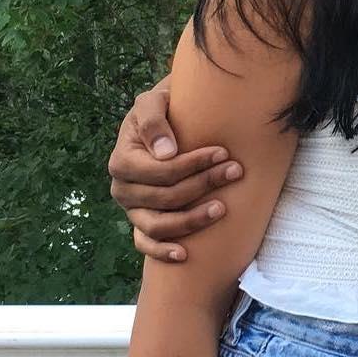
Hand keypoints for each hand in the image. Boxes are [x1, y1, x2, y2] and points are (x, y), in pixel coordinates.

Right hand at [107, 76, 242, 261]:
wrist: (167, 119)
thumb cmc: (162, 109)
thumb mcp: (153, 102)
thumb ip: (153, 120)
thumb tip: (165, 152)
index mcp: (122, 161)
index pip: (160, 171)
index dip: (192, 165)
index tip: (223, 153)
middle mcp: (123, 189)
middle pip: (165, 197)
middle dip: (203, 185)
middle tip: (235, 172)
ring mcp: (132, 209)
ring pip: (157, 225)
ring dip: (191, 220)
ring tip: (222, 209)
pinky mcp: (141, 223)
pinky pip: (145, 244)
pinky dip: (161, 251)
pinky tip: (184, 254)